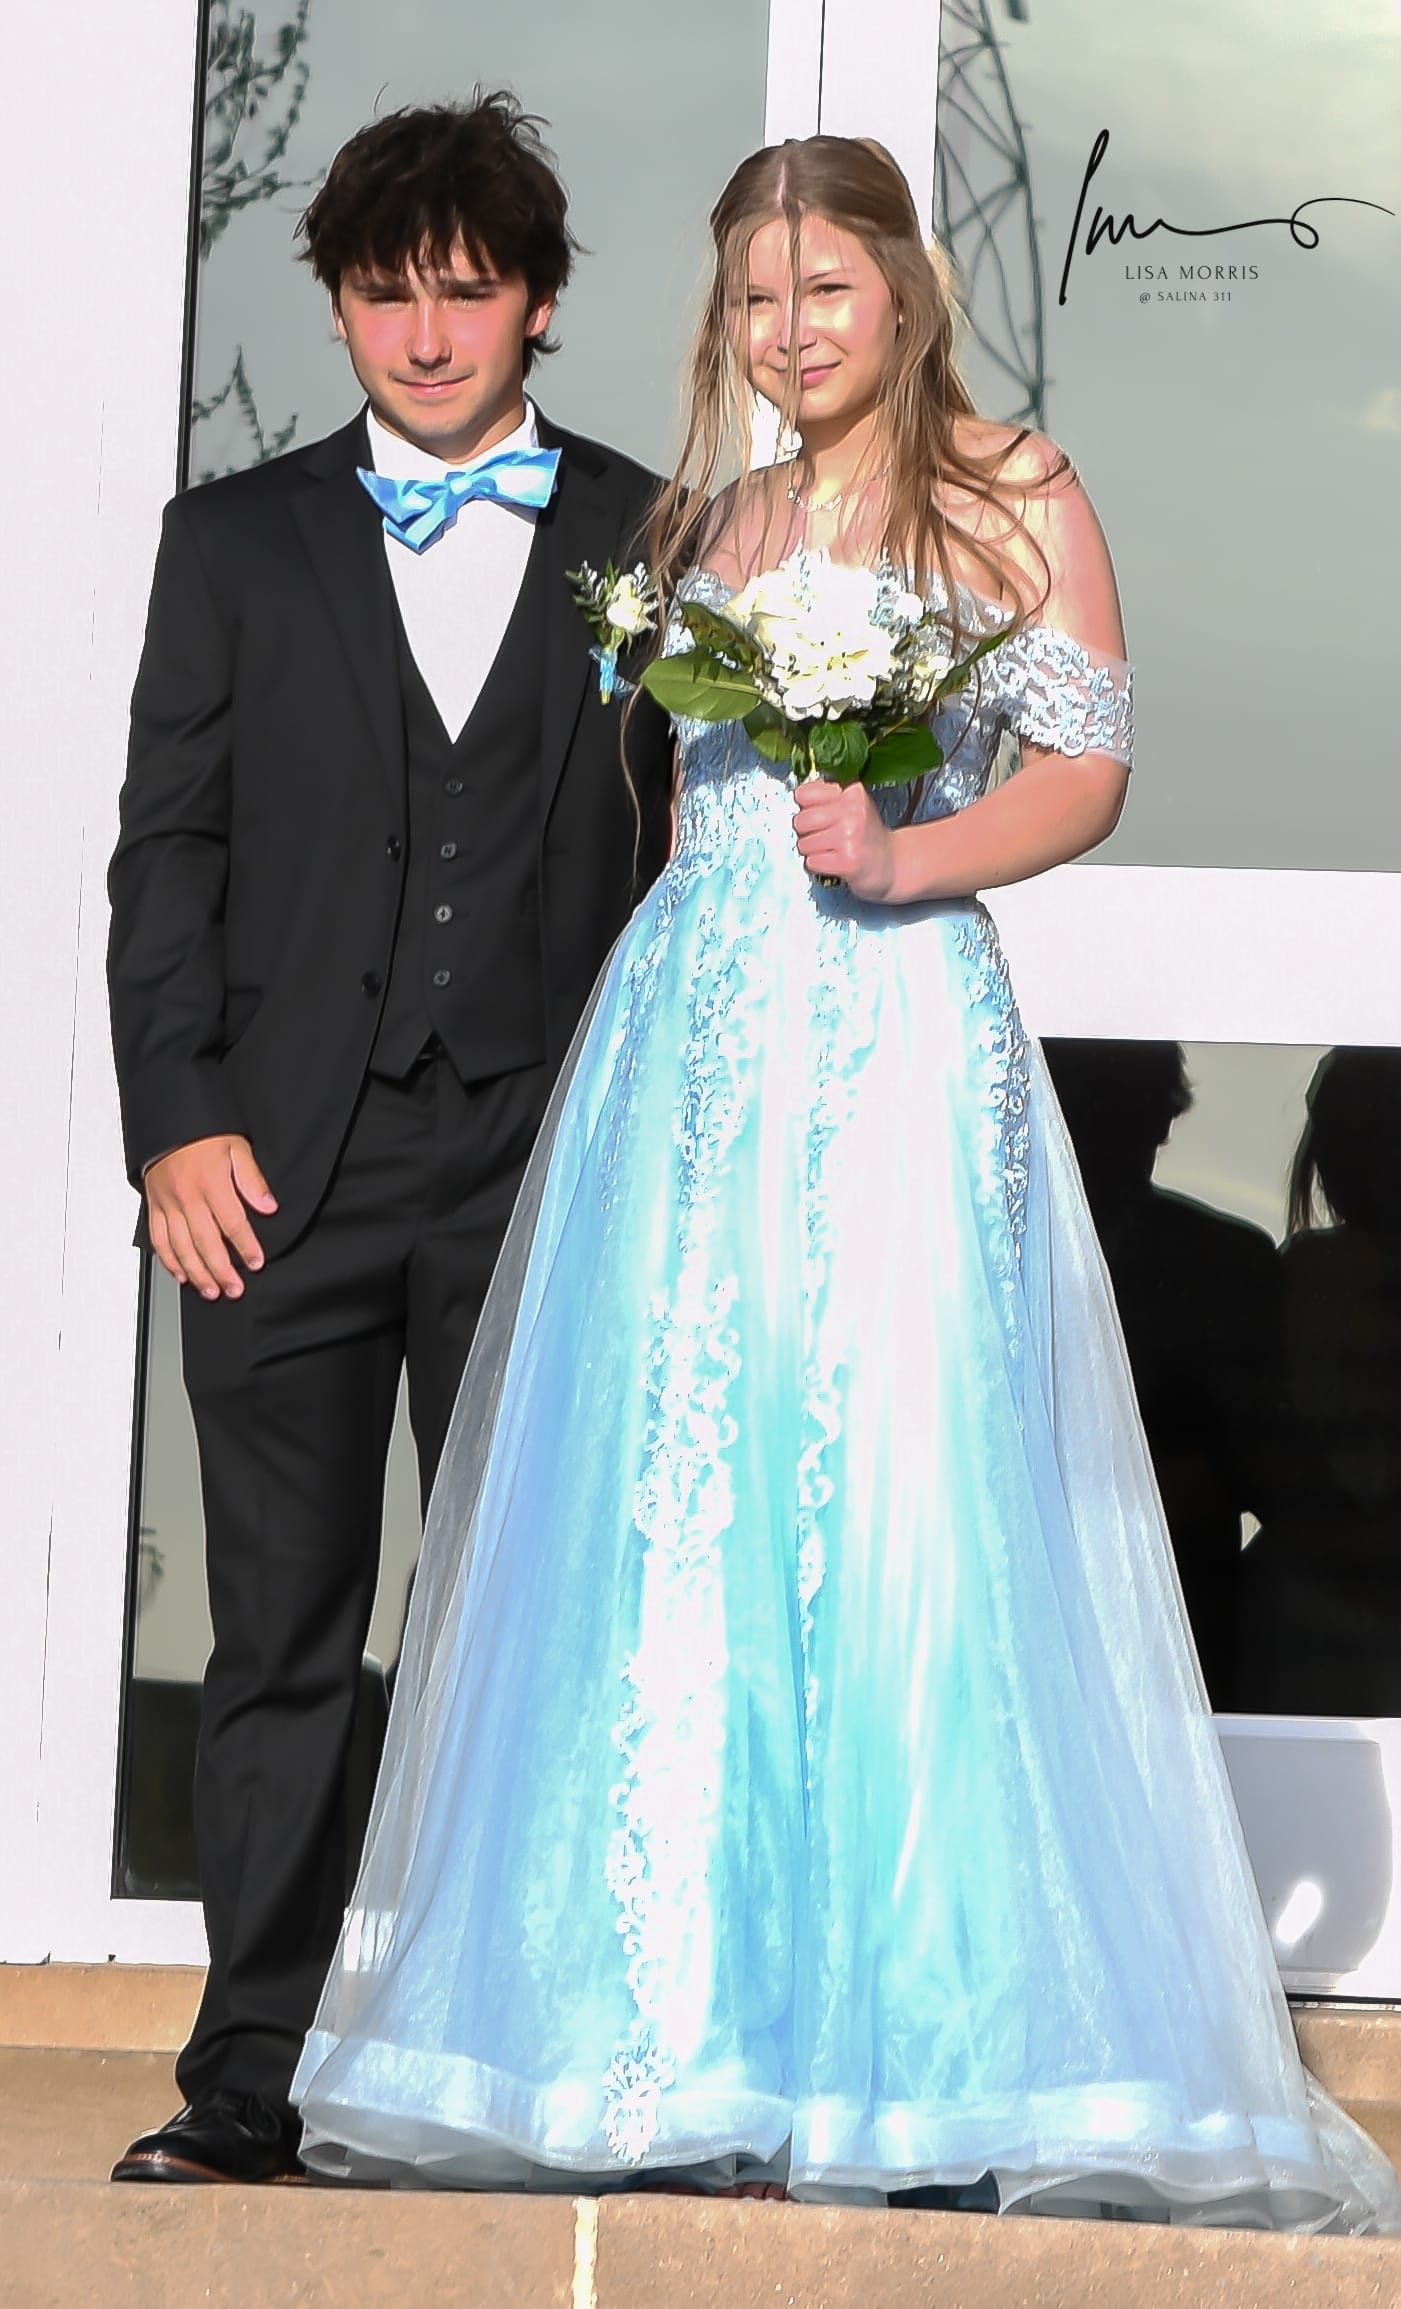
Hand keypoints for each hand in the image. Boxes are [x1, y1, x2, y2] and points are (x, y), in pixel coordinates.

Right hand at [144, 1135, 277, 1300]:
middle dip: (222, 1271)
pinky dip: (170, 1261)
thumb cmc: (204, 1134)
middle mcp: (187, 1198)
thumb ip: (252, 1180)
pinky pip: (159, 1239)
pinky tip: (182, 1275)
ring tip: (212, 1291)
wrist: (169, 1122)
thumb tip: (268, 1207)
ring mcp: (167, 1204)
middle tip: (234, 1289)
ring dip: (197, 1273)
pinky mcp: (154, 1206)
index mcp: (211, 1184)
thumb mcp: (237, 1149)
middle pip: (206, 1243)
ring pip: (181, 1247)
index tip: (256, 1262)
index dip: (246, 1247)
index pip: (232, 1224)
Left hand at [793, 779, 897, 901]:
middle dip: (806, 832)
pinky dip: (817, 865)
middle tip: (823, 836)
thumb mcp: (854, 806)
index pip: (804, 794)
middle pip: (800, 820)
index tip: (816, 814)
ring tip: (830, 850)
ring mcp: (850, 837)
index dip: (805, 807)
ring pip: (804, 843)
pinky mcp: (847, 862)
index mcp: (853, 793)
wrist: (892, 865)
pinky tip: (833, 862)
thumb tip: (797, 796)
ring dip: (812, 851)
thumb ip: (828, 796)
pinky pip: (811, 862)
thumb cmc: (867, 835)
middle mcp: (853, 811)